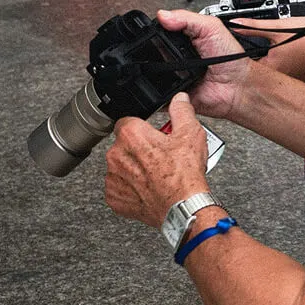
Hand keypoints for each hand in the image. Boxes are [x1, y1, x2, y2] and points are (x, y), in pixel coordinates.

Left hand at [104, 92, 209, 228]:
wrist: (182, 205)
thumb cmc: (184, 172)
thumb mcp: (191, 133)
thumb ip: (182, 111)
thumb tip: (179, 99)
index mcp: (131, 135)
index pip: (128, 120)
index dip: (144, 126)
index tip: (154, 133)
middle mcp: (116, 155)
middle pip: (125, 143)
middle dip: (140, 146)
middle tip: (162, 153)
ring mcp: (113, 178)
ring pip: (121, 165)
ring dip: (134, 166)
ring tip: (157, 172)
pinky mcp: (114, 197)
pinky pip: (119, 186)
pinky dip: (131, 186)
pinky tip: (149, 185)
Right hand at [155, 10, 250, 119]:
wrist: (238, 85)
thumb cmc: (231, 58)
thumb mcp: (212, 28)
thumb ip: (188, 18)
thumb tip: (163, 14)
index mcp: (184, 38)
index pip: (161, 31)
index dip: (158, 29)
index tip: (160, 28)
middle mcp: (176, 56)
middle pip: (153, 51)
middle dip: (156, 51)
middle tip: (174, 52)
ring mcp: (173, 74)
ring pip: (152, 72)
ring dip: (158, 70)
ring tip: (177, 67)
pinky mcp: (171, 92)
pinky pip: (156, 93)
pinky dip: (159, 89)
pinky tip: (172, 82)